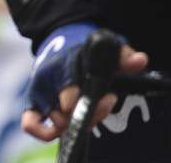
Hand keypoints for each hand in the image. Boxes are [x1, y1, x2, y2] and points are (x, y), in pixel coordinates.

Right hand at [20, 23, 147, 141]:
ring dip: (78, 123)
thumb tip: (140, 60)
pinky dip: (42, 132)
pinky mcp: (32, 101)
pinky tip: (64, 130)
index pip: (71, 96)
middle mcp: (47, 79)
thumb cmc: (86, 47)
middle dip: (91, 115)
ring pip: (56, 122)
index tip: (110, 98)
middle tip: (106, 103)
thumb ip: (123, 54)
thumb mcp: (108, 44)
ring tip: (93, 109)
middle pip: (66, 113)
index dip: (95, 105)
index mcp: (63, 65)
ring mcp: (38, 91)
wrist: (59, 38)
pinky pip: (30, 123)